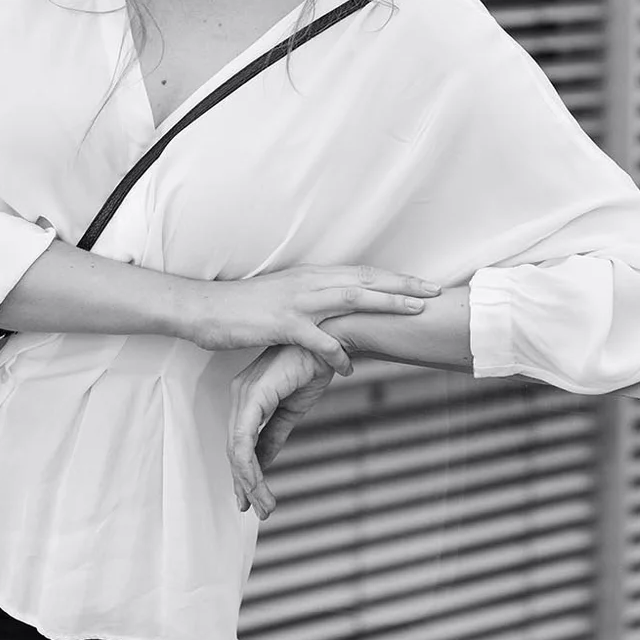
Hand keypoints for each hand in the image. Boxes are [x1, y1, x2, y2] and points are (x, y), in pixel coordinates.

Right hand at [188, 265, 440, 376]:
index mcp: (311, 275)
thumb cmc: (244, 307)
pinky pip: (317, 339)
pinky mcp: (281, 324)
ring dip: (385, 304)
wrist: (204, 307)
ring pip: (351, 299)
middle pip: (366, 280)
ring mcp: (297, 301)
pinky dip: (337, 353)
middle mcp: (309, 282)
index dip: (394, 278)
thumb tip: (338, 307)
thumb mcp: (285, 295)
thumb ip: (313, 298)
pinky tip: (351, 367)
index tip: (423, 284)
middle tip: (435, 292)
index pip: (362, 273)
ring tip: (414, 313)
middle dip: (403, 286)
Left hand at [227, 343, 340, 518]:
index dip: (244, 472)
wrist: (331, 342)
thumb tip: (263, 461)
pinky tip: (258, 486)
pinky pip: (243, 440)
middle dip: (244, 484)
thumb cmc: (313, 365)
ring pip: (236, 450)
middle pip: (233, 448)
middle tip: (257, 510)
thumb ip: (274, 434)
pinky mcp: (253, 397)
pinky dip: (250, 468)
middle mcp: (239, 394)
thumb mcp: (291, 409)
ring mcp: (243, 395)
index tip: (251, 498)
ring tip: (263, 506)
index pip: (238, 441)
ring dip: (249, 483)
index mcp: (247, 395)